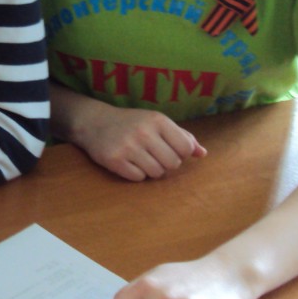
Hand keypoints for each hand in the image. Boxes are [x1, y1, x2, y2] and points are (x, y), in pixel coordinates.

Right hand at [77, 105, 206, 180]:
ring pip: (156, 173)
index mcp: (158, 120)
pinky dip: (136, 174)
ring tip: (140, 158)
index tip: (169, 149)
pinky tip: (128, 162)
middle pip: (172, 164)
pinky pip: (138, 178)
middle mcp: (144, 132)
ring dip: (151, 170)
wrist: (94, 122)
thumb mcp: (157, 122)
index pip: (185, 148)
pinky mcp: (115, 160)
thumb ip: (182, 136)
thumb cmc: (132, 123)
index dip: (180, 153)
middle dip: (166, 163)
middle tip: (153, 155)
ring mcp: (128, 147)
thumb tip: (203, 153)